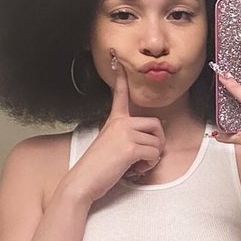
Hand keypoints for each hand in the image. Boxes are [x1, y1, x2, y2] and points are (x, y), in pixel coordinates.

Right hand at [66, 59, 164, 202]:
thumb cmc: (97, 168)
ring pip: (157, 143)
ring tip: (136, 165)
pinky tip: (135, 170)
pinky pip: (154, 153)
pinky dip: (149, 165)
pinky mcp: (130, 147)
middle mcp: (120, 123)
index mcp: (114, 120)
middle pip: (155, 124)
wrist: (83, 182)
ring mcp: (125, 133)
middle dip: (157, 142)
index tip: (117, 59)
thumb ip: (127, 139)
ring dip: (152, 158)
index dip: (121, 78)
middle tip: (146, 156)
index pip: (120, 95)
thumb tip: (149, 145)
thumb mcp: (110, 146)